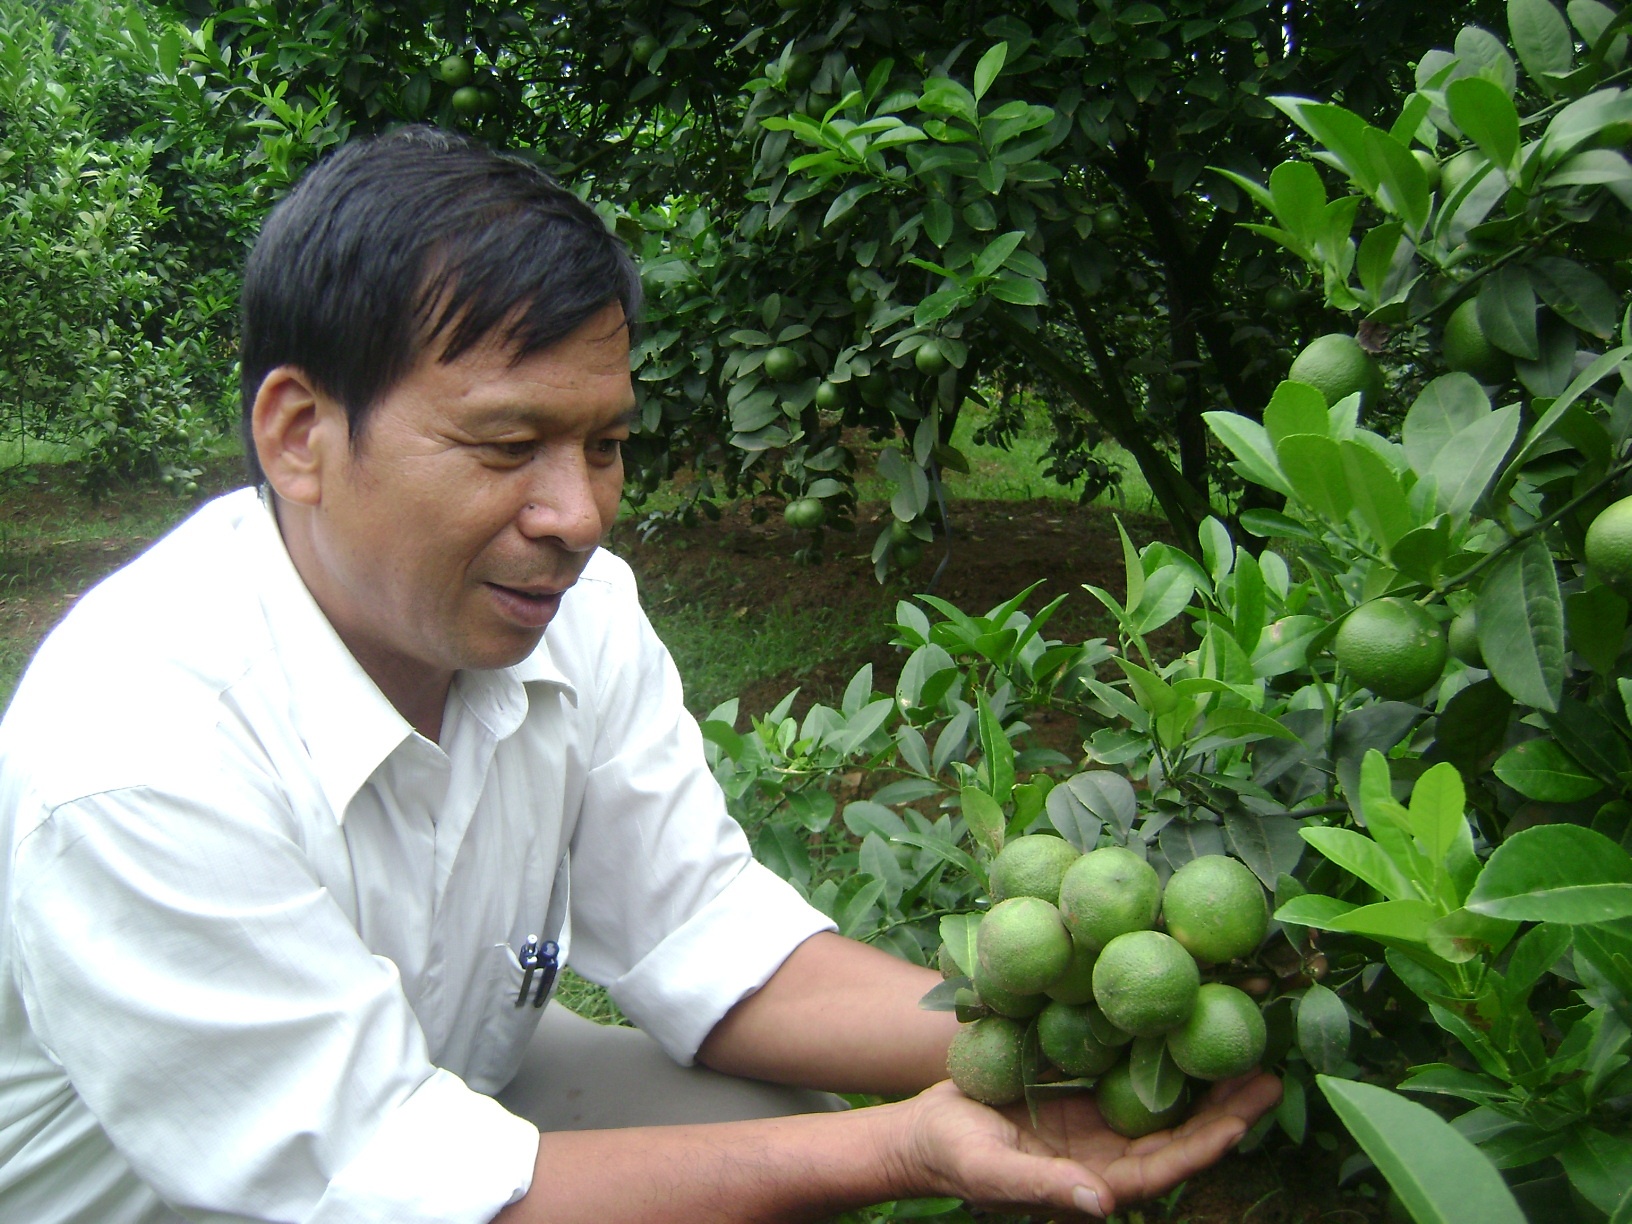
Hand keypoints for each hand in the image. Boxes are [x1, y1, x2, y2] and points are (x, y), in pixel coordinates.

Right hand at [898, 1071, 1281, 1218]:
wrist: (922, 1133)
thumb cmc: (953, 1158)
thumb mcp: (994, 1173)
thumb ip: (1047, 1189)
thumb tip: (1104, 1206)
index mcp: (1097, 1181)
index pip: (1166, 1167)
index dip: (1207, 1143)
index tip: (1245, 1117)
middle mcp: (1109, 1155)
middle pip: (1179, 1133)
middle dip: (1226, 1107)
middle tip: (1271, 1073)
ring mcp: (1098, 1123)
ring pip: (1162, 1101)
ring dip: (1202, 1077)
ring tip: (1243, 1043)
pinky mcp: (1081, 1093)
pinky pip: (1127, 1072)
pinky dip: (1156, 1052)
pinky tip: (1180, 1021)